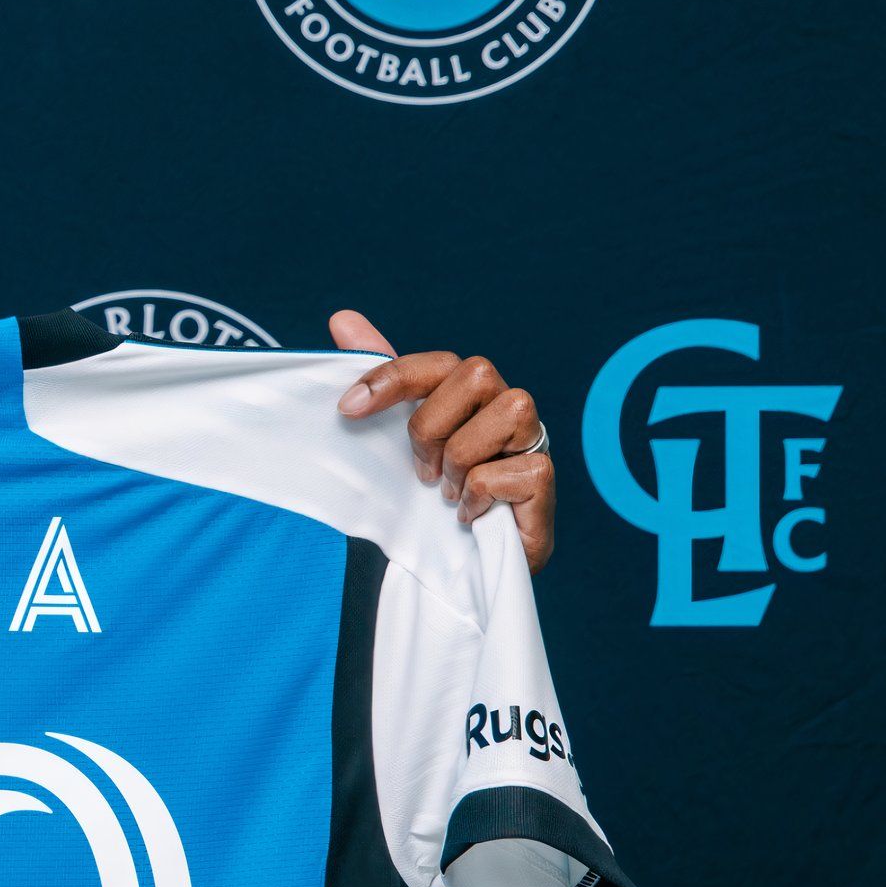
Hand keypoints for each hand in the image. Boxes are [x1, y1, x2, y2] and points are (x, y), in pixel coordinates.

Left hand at [327, 310, 556, 572]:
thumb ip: (377, 376)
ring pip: (506, 412)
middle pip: (478, 372)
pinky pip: (513, 470)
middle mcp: (504, 407)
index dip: (392, 377)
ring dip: (460, 461)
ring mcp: (530, 441)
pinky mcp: (543, 479)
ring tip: (449, 493)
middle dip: (432, 424)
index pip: (437, 362)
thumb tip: (343, 319)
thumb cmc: (428, 494)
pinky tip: (470, 515)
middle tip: (421, 470)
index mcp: (467, 394)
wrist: (456, 566)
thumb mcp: (391, 435)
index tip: (347, 410)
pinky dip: (479, 497)